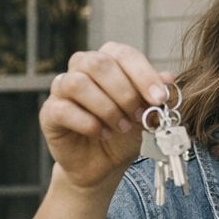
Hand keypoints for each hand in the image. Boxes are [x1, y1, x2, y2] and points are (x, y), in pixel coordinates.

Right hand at [43, 43, 173, 190]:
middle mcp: (81, 68)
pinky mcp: (49, 112)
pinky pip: (63, 109)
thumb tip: (169, 78)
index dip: (143, 74)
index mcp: (108, 60)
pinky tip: (103, 133)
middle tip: (139, 114)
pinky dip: (89, 123)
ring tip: (122, 126)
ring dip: (106, 107)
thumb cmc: (126, 132)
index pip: (123, 54)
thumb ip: (157, 95)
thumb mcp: (148, 114)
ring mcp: (61, 89)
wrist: (105, 164)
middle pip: (98, 63)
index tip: (159, 98)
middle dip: (124, 91)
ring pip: (77, 83)